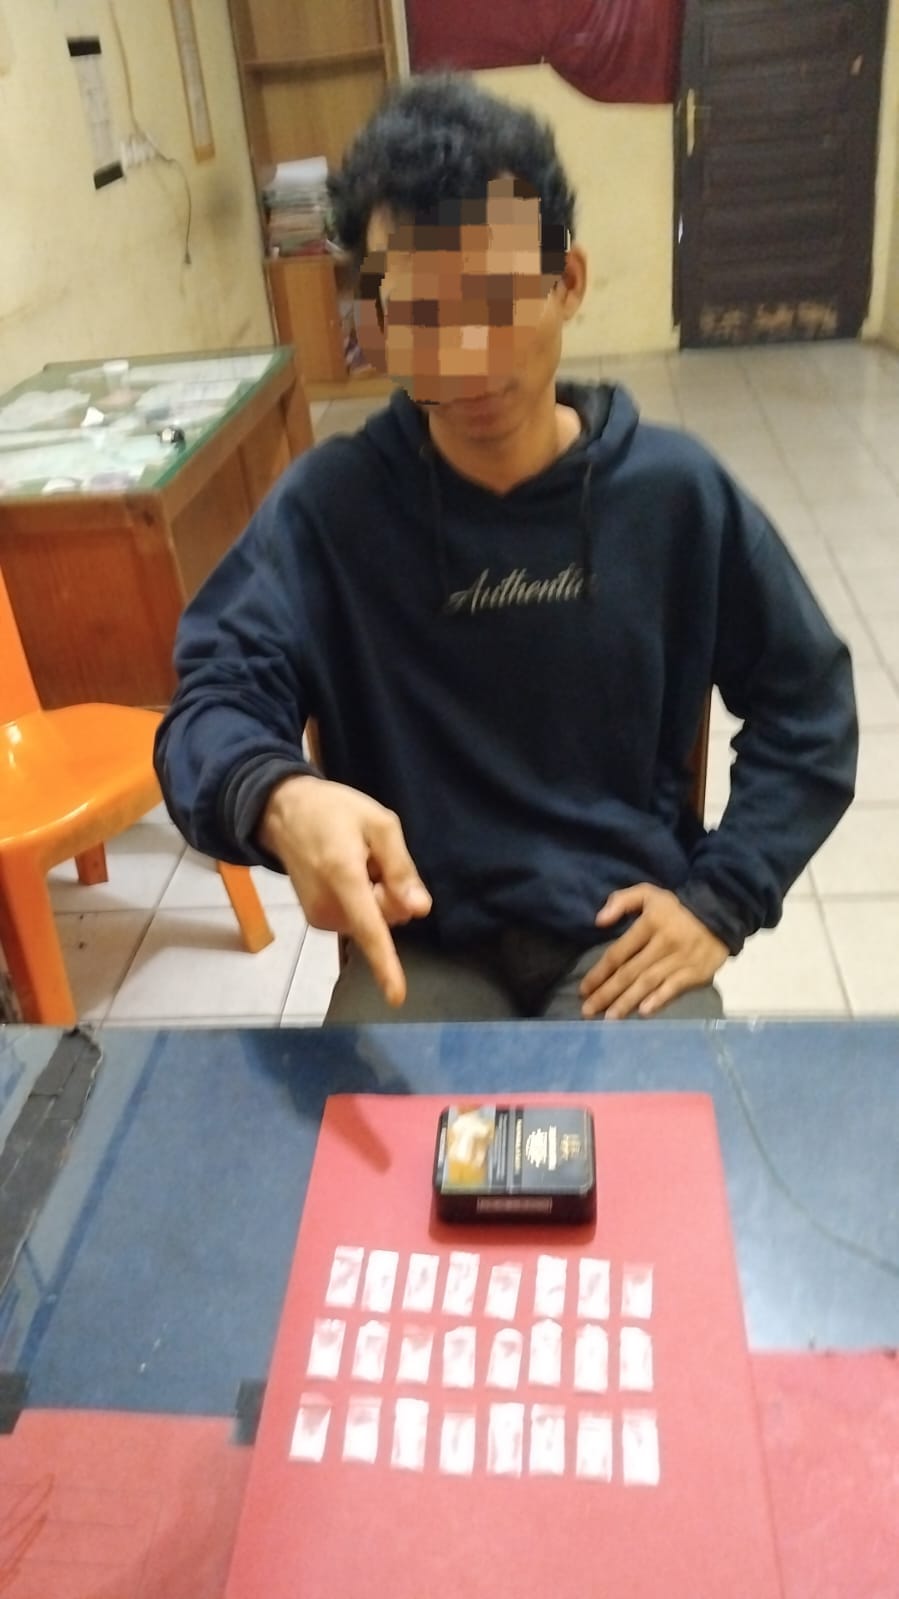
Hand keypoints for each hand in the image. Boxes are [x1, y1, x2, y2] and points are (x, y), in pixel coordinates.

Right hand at [258, 775, 430, 1005]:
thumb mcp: (378, 824)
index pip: (370, 928)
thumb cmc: (335, 811)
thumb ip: (401, 868)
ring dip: (376, 896)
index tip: (396, 997)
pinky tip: (346, 873)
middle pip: (384, 921)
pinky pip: (358, 919)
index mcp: (344, 878)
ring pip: (372, 921)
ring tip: (356, 862)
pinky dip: (361, 901)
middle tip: (372, 858)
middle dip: (391, 894)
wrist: (283, 811)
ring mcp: (319, 917)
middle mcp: (328, 906)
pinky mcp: (317, 921)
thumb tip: (421, 910)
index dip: (385, 964)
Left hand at [579, 883, 727, 1019]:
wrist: (721, 913)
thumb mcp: (648, 893)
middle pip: (629, 972)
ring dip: (627, 1001)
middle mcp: (662, 944)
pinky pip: (674, 988)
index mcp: (649, 924)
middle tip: (588, 1011)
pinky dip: (659, 999)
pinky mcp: (696, 972)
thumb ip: (621, 901)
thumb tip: (598, 921)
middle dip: (607, 993)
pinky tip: (643, 1011)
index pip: (618, 952)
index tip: (584, 989)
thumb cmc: (677, 907)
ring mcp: (680, 959)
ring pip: (648, 983)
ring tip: (609, 1018)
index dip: (599, 972)